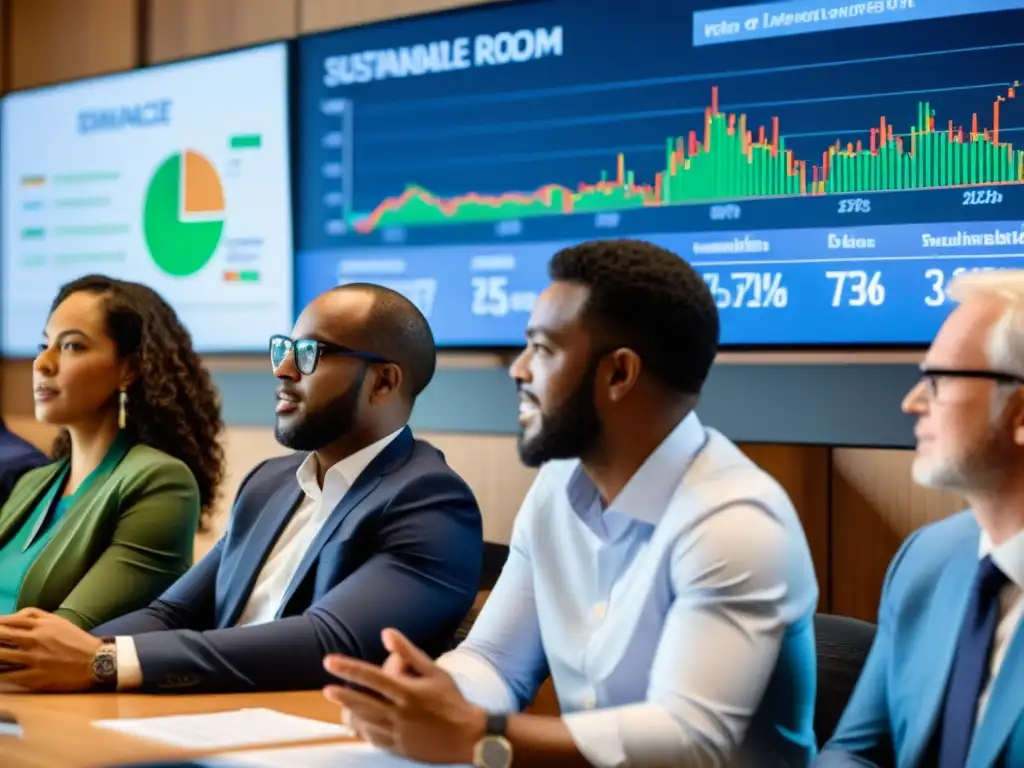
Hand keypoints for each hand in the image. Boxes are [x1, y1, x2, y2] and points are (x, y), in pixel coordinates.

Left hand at [0, 609, 101, 691]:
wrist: (96, 662)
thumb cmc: (75, 640)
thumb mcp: (57, 621)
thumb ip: (33, 615)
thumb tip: (9, 617)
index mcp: (41, 626)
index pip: (7, 622)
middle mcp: (35, 641)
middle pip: (1, 637)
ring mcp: (34, 660)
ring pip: (0, 656)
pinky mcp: (34, 678)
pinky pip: (8, 676)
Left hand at [323, 628, 486, 763]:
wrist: (467, 737)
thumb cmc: (451, 699)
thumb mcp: (435, 670)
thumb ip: (409, 652)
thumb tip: (386, 633)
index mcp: (408, 692)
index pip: (372, 677)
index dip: (349, 668)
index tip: (330, 661)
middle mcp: (400, 714)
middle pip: (362, 703)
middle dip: (342, 695)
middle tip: (328, 688)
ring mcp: (397, 734)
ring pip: (363, 723)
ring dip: (350, 712)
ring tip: (343, 703)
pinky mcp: (397, 748)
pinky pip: (371, 739)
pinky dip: (363, 728)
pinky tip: (359, 721)